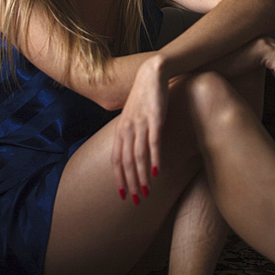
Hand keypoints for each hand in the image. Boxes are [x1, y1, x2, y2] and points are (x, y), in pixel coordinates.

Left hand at [111, 55, 167, 203]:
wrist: (152, 73)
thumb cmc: (143, 96)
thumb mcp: (132, 116)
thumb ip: (130, 133)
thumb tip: (131, 151)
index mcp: (121, 130)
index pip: (116, 160)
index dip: (119, 178)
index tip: (122, 194)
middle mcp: (127, 129)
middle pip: (127, 162)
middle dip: (131, 183)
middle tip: (136, 201)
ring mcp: (141, 124)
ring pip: (139, 156)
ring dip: (143, 176)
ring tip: (147, 192)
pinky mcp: (155, 119)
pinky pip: (153, 142)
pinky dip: (154, 158)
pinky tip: (157, 171)